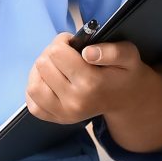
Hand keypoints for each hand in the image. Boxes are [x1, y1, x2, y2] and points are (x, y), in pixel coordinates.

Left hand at [25, 32, 152, 125]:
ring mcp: (64, 113)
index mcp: (91, 83)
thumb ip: (112, 51)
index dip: (63, 41)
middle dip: (52, 54)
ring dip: (41, 71)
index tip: (73, 44)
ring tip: (57, 67)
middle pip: (43, 64)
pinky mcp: (57, 119)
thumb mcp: (128, 55)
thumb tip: (88, 53)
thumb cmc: (125, 73)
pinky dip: (37, 89)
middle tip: (67, 55)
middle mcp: (75, 101)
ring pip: (33, 85)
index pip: (56, 52)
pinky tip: (50, 82)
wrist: (127, 99)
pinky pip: (32, 104)